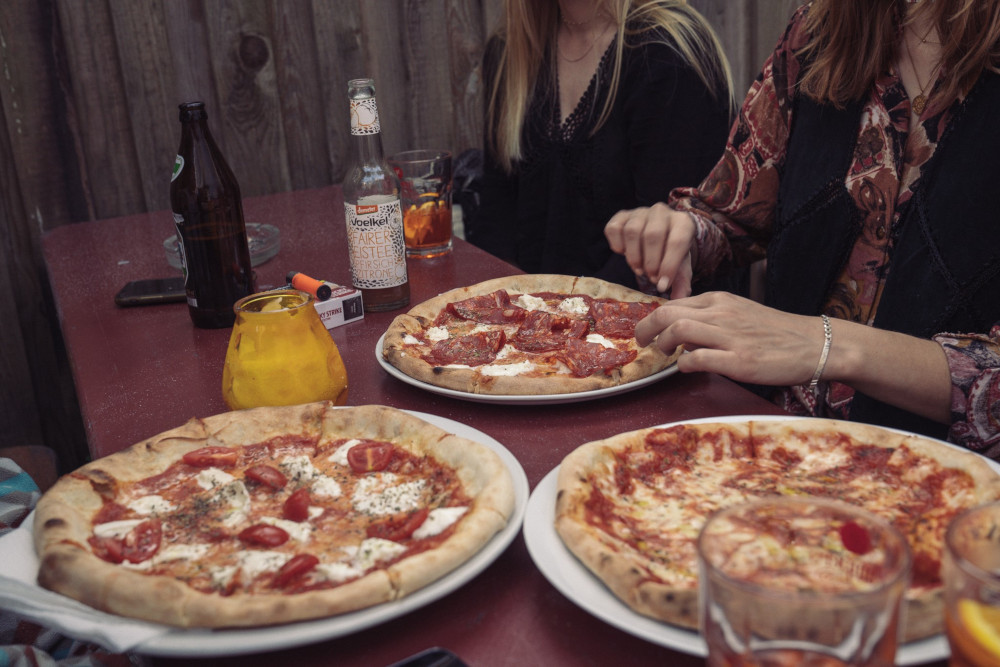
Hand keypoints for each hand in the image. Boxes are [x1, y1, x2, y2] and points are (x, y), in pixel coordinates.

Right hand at [605, 203, 694, 298]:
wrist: (658, 236)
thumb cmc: (670, 253)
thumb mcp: (680, 267)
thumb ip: (681, 283)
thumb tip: (678, 299)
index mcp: (683, 222)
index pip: (677, 241)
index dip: (669, 265)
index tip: (662, 285)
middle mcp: (662, 211)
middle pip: (653, 234)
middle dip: (651, 262)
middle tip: (651, 278)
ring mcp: (640, 212)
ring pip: (632, 231)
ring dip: (634, 256)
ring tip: (639, 269)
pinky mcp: (621, 215)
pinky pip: (614, 228)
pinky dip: (617, 245)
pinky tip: (624, 254)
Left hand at [637, 291, 826, 386]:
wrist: (815, 344)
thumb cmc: (776, 332)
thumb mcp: (740, 313)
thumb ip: (710, 319)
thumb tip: (680, 334)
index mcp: (720, 300)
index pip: (674, 303)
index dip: (653, 319)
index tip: (648, 332)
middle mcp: (722, 314)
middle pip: (667, 313)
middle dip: (645, 328)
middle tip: (641, 343)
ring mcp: (730, 337)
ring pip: (678, 330)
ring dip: (662, 344)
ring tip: (664, 354)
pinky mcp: (740, 361)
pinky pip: (698, 358)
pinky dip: (684, 363)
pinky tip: (686, 368)